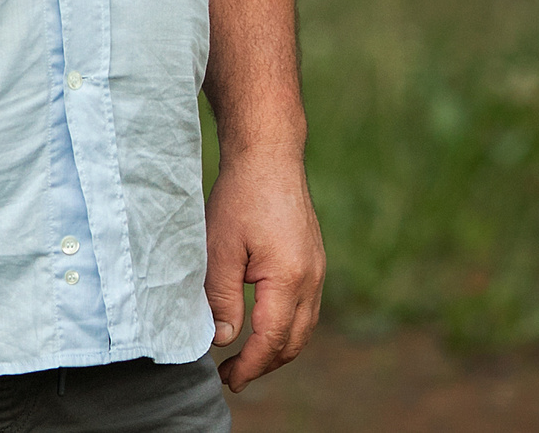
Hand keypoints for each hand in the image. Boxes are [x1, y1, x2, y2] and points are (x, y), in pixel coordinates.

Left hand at [204, 146, 325, 390]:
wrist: (269, 157)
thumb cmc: (241, 197)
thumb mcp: (220, 248)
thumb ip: (222, 297)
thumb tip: (224, 340)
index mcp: (290, 279)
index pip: (272, 340)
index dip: (250, 366)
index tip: (228, 380)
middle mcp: (313, 280)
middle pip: (294, 341)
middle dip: (264, 364)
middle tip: (231, 376)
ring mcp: (318, 271)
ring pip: (303, 328)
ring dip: (276, 349)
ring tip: (244, 358)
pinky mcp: (314, 262)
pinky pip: (305, 309)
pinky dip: (286, 327)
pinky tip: (262, 327)